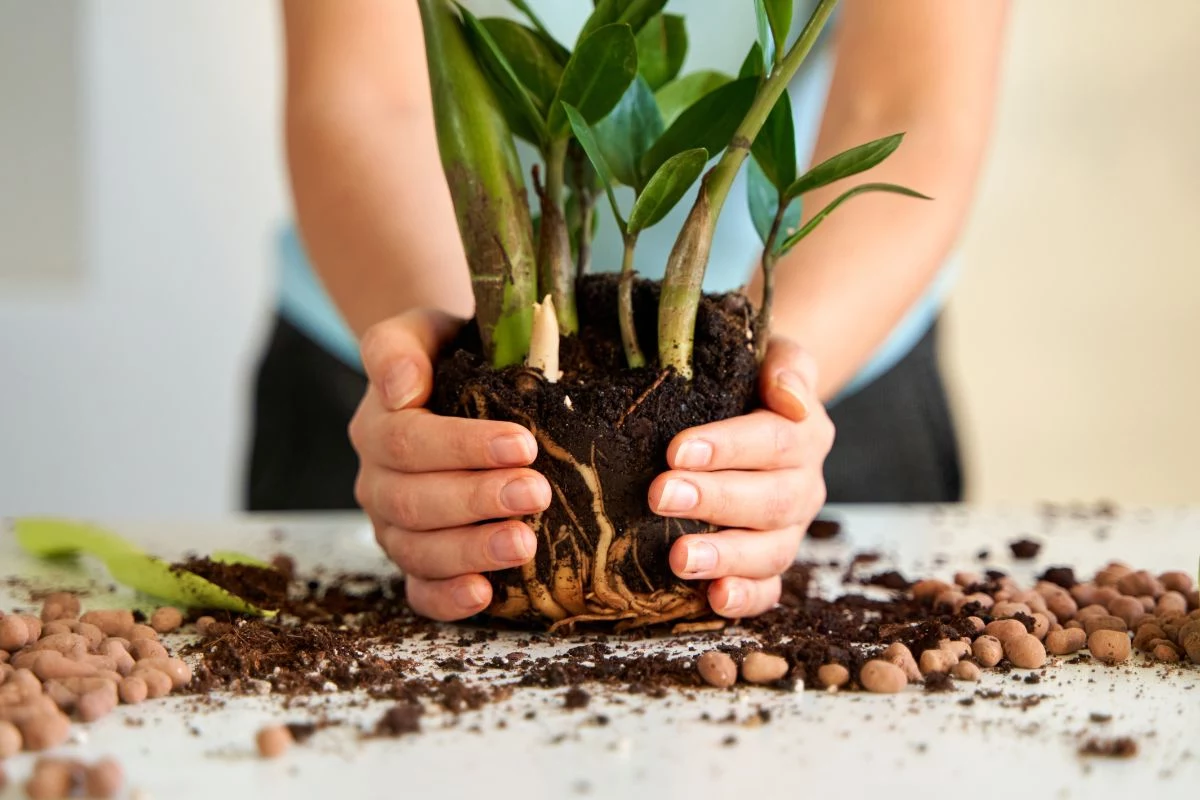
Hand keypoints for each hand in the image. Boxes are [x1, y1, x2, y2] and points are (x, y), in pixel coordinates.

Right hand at [348, 310, 550, 620]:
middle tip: (536, 492)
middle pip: (414, 501)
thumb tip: (399, 388)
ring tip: (524, 544)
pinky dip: (446, 599)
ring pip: (418, 550)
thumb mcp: (423, 330)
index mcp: (377, 426)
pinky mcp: (416, 562)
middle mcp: (377, 481)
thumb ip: (398, 348)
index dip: (463, 447)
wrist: (451, 379)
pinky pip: (419, 591)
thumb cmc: (447, 354)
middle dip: (477, 500)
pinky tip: (484, 596)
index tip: (522, 443)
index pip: (409, 442)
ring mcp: (393, 526)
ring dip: (471, 552)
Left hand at [652, 338, 834, 618]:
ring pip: (770, 551)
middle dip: (714, 500)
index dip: (728, 446)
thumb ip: (786, 366)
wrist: (751, 406)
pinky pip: (768, 589)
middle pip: (770, 500)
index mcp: (805, 433)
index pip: (773, 440)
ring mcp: (787, 530)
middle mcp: (802, 485)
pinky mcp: (769, 564)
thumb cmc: (747, 381)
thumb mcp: (771, 353)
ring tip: (680, 557)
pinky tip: (714, 598)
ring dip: (726, 557)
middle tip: (660, 495)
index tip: (677, 449)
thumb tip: (788, 397)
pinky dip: (746, 599)